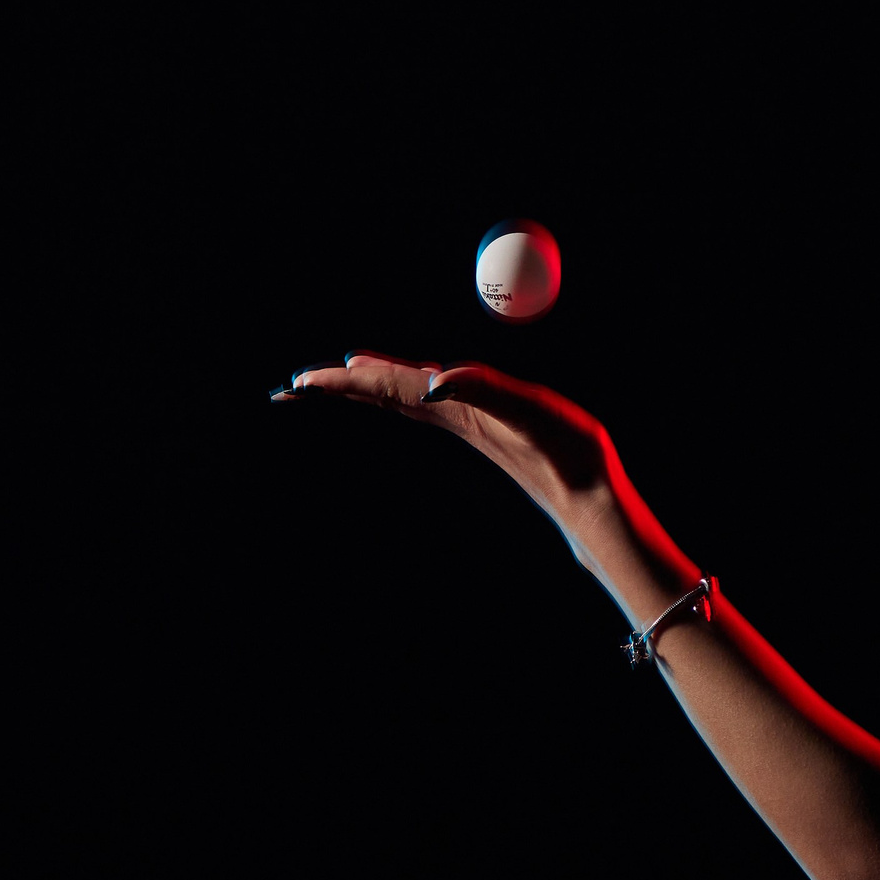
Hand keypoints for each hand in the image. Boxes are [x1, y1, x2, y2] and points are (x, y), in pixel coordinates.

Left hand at [275, 352, 637, 578]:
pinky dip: (404, 391)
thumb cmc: (565, 452)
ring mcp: (464, 423)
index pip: (385, 388)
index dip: (342, 382)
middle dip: (336, 389)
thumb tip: (430, 383)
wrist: (588, 496)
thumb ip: (480, 389)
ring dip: (365, 389)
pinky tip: (405, 390)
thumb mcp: (525, 411)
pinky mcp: (481, 428)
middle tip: (290, 388)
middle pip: (382, 395)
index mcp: (453, 408)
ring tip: (332, 382)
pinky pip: (428, 404)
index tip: (298, 383)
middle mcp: (450, 415)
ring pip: (401, 399)